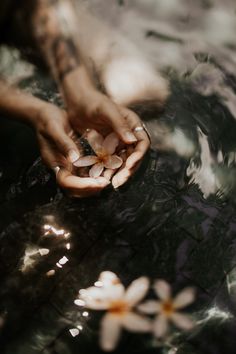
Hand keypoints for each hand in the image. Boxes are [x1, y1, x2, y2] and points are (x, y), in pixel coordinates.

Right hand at [34, 103, 109, 196]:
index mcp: (54, 162)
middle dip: (90, 188)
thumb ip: (64, 144)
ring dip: (94, 185)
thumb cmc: (47, 120)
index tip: (96, 182)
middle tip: (105, 182)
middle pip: (74, 189)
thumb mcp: (54, 128)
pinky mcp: (76, 161)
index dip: (81, 185)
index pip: (66, 182)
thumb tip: (74, 158)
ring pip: (81, 184)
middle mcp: (61, 167)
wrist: (45, 114)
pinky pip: (86, 173)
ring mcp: (69, 166)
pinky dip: (96, 176)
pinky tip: (107, 170)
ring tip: (107, 179)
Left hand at [62, 69, 150, 187]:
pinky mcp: (109, 146)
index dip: (138, 156)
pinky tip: (101, 177)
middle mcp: (129, 134)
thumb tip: (132, 140)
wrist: (77, 101)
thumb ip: (119, 124)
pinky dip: (107, 169)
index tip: (128, 166)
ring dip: (117, 172)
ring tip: (108, 182)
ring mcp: (119, 141)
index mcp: (133, 124)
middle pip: (134, 156)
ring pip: (123, 161)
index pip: (142, 143)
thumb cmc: (92, 101)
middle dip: (127, 170)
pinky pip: (111, 161)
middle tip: (118, 182)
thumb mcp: (106, 110)